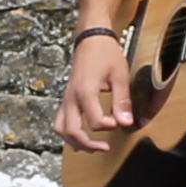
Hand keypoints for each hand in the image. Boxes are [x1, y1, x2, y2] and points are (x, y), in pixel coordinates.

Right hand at [54, 32, 136, 152]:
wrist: (91, 39)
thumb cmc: (105, 53)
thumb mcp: (120, 75)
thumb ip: (122, 101)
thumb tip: (126, 122)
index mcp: (85, 91)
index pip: (95, 121)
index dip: (110, 126)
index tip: (120, 121)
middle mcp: (72, 97)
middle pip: (72, 131)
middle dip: (88, 144)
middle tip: (105, 147)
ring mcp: (66, 98)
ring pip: (60, 128)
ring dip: (74, 141)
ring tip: (91, 147)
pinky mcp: (66, 98)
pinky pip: (59, 121)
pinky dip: (67, 133)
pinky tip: (78, 139)